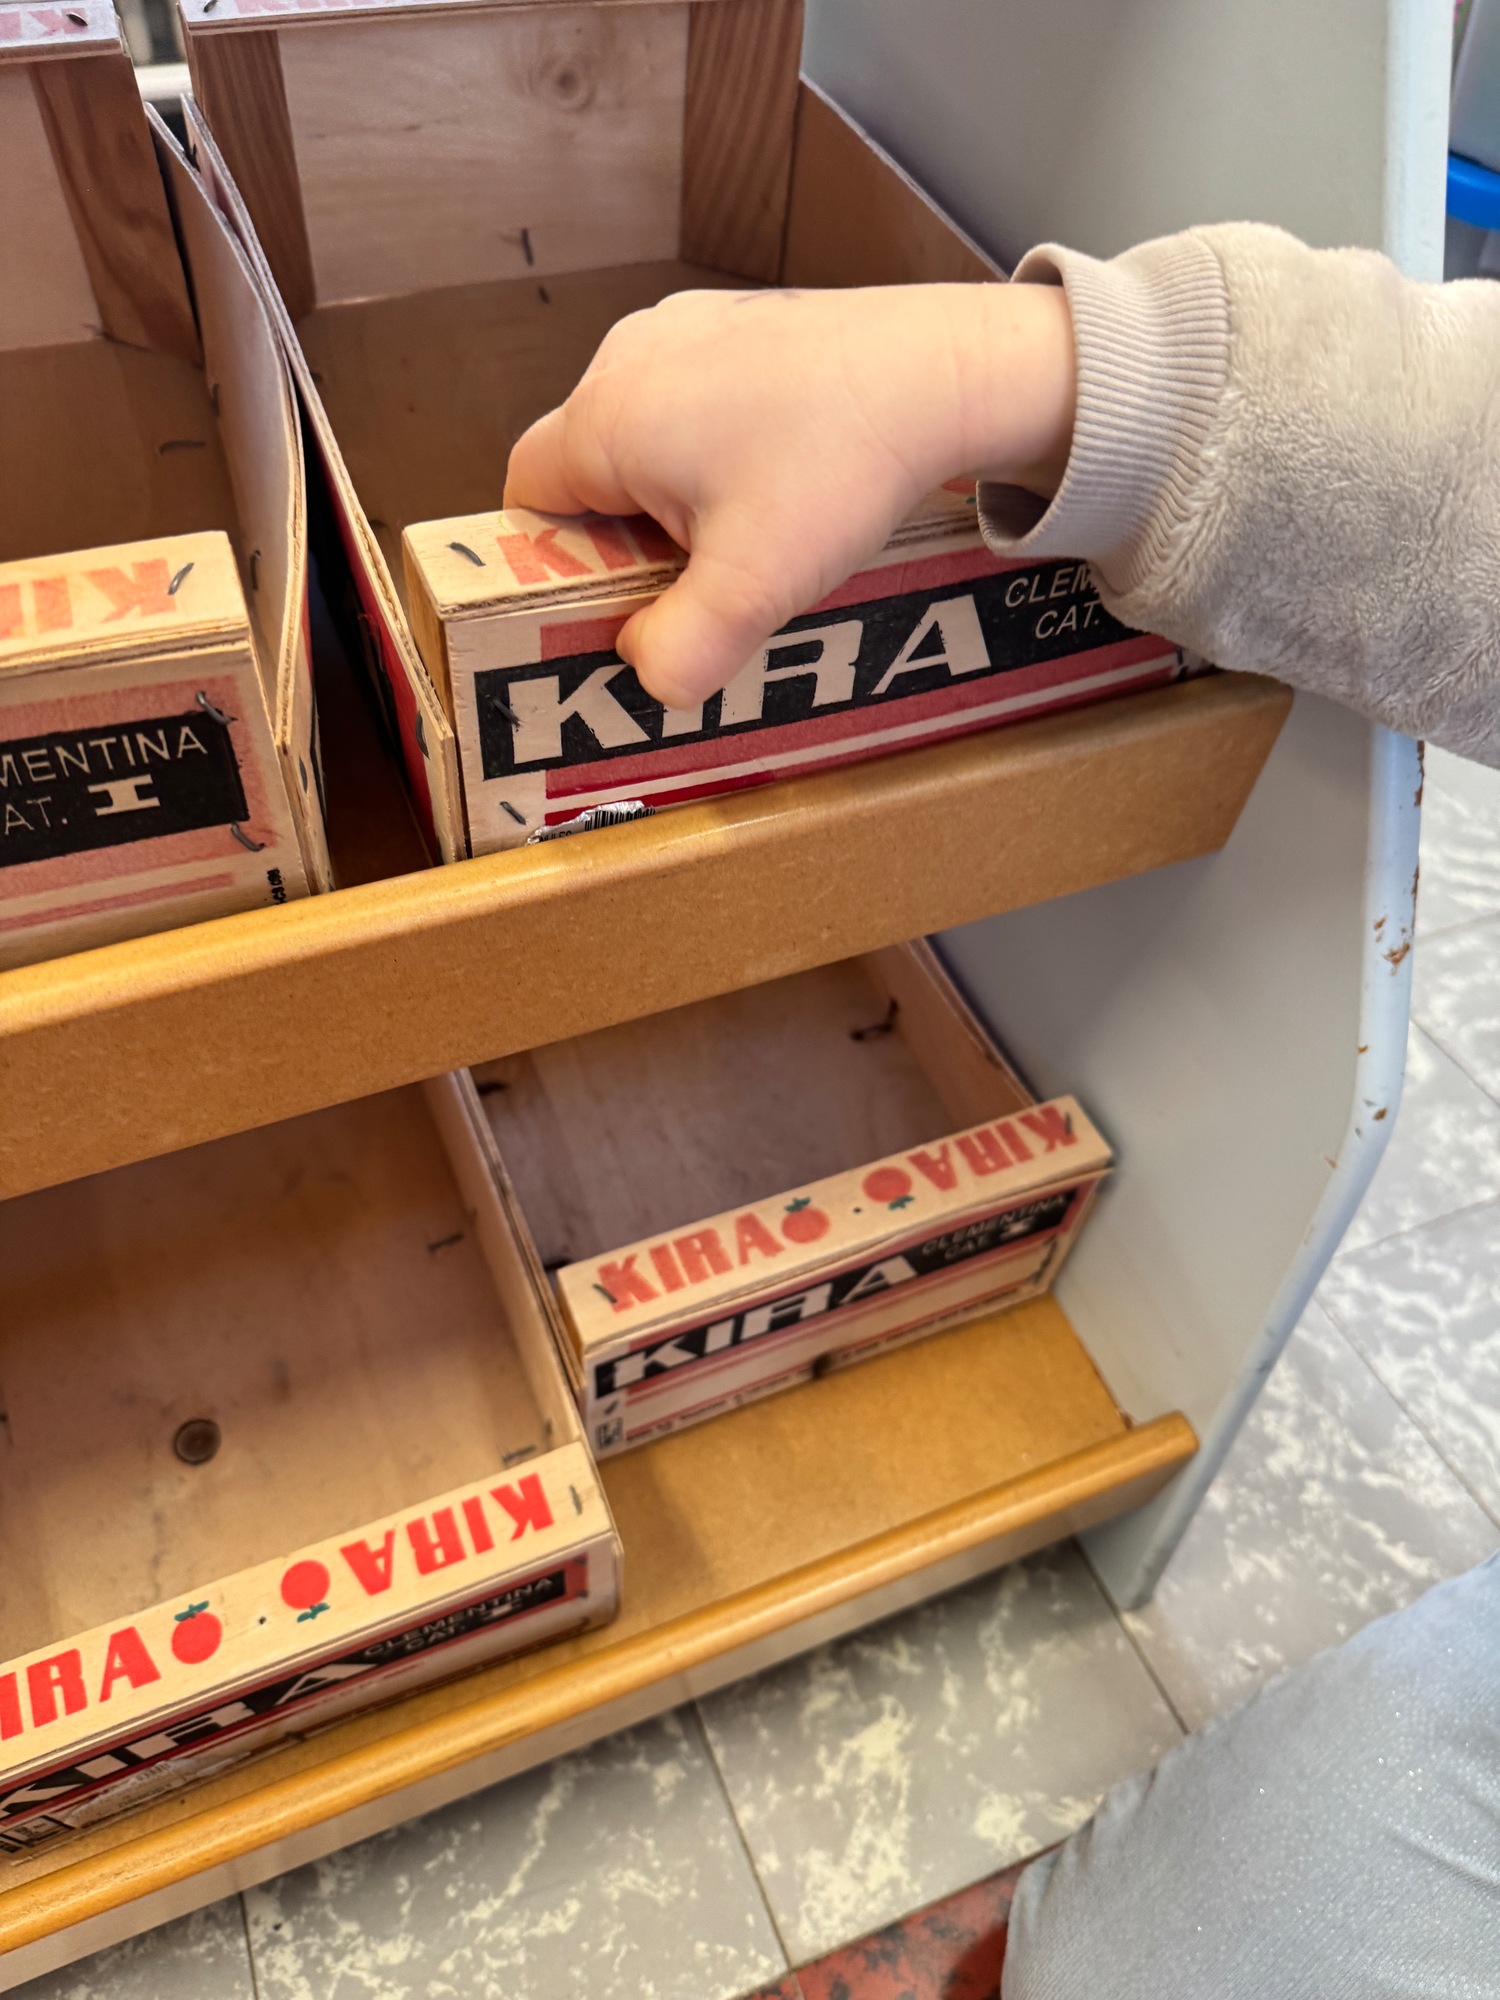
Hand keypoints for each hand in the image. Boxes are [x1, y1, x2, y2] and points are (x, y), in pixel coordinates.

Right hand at [504, 283, 1075, 708]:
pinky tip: (787, 478)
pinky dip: (724, 451)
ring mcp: (685, 329)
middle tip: (702, 579)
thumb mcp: (751, 588)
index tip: (621, 597)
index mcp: (605, 417)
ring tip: (756, 530)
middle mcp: (628, 356)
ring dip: (680, 497)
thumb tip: (646, 675)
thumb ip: (679, 653)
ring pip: (646, 440)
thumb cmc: (840, 462)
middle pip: (587, 472)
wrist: (945, 372)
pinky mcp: (738, 323)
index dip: (557, 561)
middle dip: (630, 536)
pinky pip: (697, 405)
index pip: (528, 499)